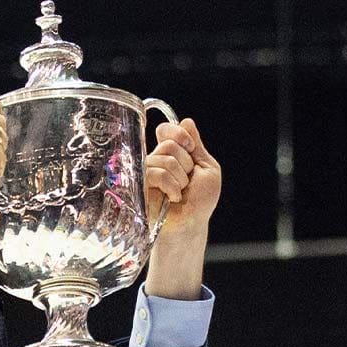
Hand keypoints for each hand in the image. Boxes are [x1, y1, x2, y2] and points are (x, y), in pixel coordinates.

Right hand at [145, 117, 220, 299]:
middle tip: (187, 182)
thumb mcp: (207, 169)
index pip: (166, 129)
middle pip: (169, 144)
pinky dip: (171, 186)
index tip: (190, 149)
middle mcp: (155, 160)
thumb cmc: (200, 202)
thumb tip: (186, 121)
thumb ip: (197, 146)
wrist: (190, 224)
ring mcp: (145, 173)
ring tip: (179, 193)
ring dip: (180, 179)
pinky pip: (156, 173)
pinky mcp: (139, 187)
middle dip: (186, 164)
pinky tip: (172, 198)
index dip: (179, 134)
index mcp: (171, 154)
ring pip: (164, 159)